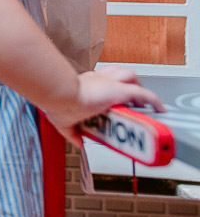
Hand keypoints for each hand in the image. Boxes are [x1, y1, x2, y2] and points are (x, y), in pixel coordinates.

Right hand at [44, 66, 163, 145]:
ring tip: (144, 101)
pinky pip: (144, 93)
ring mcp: (110, 83)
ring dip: (139, 86)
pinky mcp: (120, 90)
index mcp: (85, 84)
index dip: (107, 86)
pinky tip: (159, 108)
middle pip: (117, 73)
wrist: (59, 94)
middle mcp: (98, 79)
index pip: (100, 80)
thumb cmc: (57, 102)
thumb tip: (78, 143)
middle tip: (131, 97)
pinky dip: (153, 100)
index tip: (109, 98)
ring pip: (130, 76)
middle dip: (126, 82)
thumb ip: (72, 133)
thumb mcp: (62, 120)